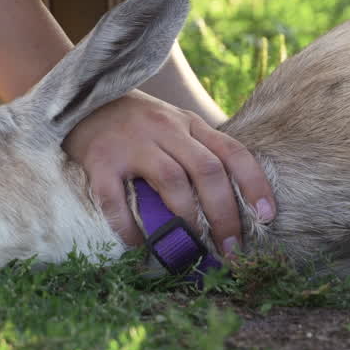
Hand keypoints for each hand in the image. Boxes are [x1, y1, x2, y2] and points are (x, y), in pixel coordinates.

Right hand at [63, 91, 276, 257]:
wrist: (81, 99)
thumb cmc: (137, 123)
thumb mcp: (175, 126)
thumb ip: (199, 152)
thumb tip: (231, 203)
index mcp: (190, 124)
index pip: (233, 152)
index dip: (255, 184)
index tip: (267, 217)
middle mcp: (166, 130)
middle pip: (208, 170)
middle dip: (225, 214)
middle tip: (231, 249)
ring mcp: (133, 144)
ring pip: (172, 182)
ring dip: (187, 220)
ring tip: (193, 248)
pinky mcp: (100, 161)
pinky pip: (117, 200)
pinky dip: (130, 227)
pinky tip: (139, 246)